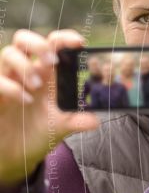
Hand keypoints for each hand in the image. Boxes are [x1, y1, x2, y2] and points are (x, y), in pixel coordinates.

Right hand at [0, 29, 98, 185]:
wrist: (17, 154)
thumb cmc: (39, 132)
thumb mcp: (62, 127)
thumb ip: (78, 121)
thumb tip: (95, 121)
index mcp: (46, 73)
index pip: (52, 44)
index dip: (64, 38)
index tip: (79, 43)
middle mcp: (26, 72)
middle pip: (24, 39)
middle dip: (38, 43)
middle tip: (52, 60)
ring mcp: (8, 80)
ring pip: (8, 53)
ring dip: (25, 66)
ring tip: (37, 86)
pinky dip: (11, 87)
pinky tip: (26, 100)